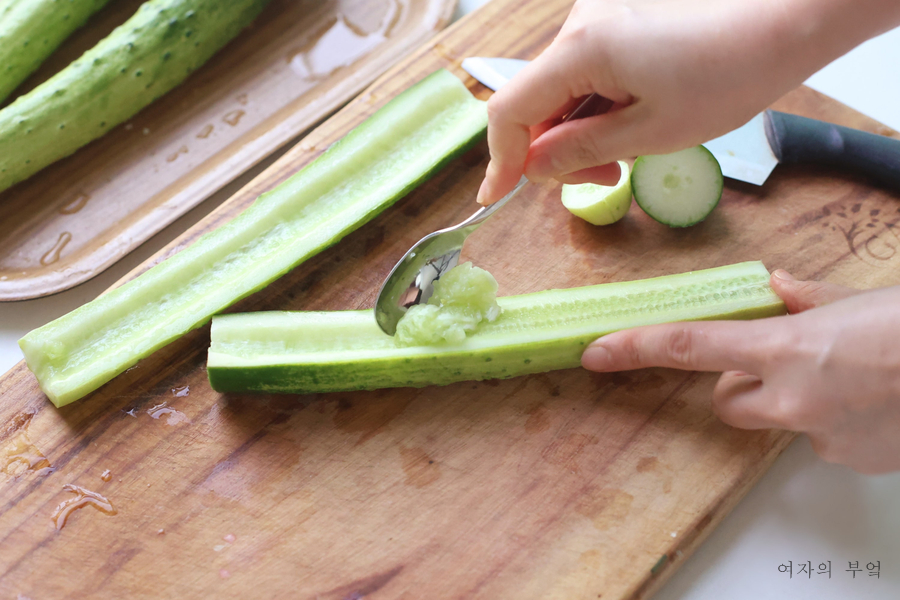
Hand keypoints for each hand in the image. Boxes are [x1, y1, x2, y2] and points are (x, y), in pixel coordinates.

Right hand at [477, 0, 899, 203]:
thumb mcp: (649, 132)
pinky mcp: (618, 19)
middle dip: (554, 149)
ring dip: (578, 129)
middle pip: (534, 103)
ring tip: (625, 151)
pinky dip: (595, 105)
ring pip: (560, 91)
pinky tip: (632, 119)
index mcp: (580, 50)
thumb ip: (580, 151)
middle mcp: (578, 26)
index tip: (495, 198)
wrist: (784, 17)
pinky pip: (584, 72)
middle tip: (602, 177)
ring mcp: (598, 18)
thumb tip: (533, 168)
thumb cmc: (728, 73)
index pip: (509, 110)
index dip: (499, 159)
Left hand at [581, 270, 899, 473]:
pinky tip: (874, 401)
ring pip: (775, 420)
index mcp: (784, 348)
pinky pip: (820, 439)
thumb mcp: (857, 300)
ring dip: (791, 401)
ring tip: (847, 379)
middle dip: (742, 383)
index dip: (635, 349)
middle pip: (728, 400)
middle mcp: (791, 398)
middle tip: (784, 361)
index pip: (688, 347)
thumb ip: (807, 301)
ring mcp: (820, 434)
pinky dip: (835, 421)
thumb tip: (780, 291)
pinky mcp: (850, 459)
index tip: (597, 354)